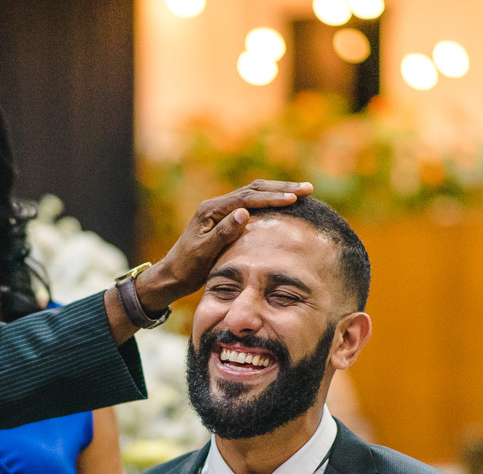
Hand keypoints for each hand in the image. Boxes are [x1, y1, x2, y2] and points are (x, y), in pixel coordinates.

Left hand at [137, 180, 313, 310]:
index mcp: (211, 210)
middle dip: (281, 188)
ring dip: (278, 192)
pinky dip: (270, 202)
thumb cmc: (187, 267)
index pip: (246, 198)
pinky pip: (252, 204)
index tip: (293, 199)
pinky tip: (286, 204)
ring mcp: (221, 211)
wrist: (173, 275)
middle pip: (253, 189)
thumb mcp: (204, 253)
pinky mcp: (226, 219)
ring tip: (303, 192)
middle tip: (308, 189)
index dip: (270, 198)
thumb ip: (223, 233)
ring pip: (254, 194)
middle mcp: (216, 206)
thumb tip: (244, 213)